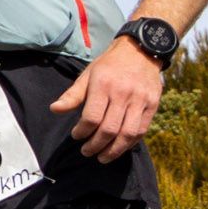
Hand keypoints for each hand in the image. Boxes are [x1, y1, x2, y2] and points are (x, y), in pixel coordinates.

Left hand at [49, 40, 163, 160]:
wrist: (140, 51)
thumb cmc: (109, 66)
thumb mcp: (88, 75)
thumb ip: (72, 95)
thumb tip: (54, 110)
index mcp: (103, 85)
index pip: (91, 117)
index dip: (82, 131)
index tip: (76, 135)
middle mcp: (123, 93)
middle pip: (109, 129)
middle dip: (95, 145)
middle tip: (86, 151)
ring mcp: (140, 100)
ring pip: (127, 134)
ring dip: (113, 151)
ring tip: (102, 157)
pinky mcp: (152, 105)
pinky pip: (141, 131)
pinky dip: (129, 144)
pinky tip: (119, 148)